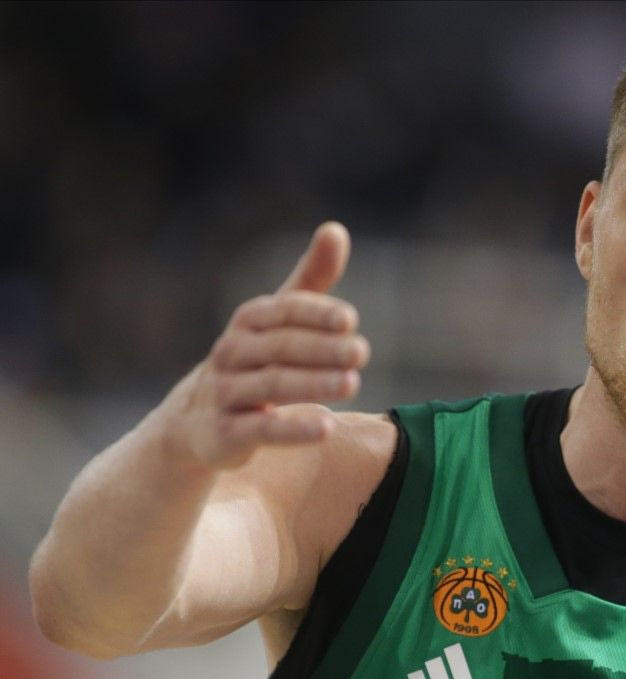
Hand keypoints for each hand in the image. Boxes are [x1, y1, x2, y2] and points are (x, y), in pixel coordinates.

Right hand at [167, 222, 369, 468]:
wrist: (196, 421)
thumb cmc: (255, 359)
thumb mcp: (279, 319)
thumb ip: (311, 279)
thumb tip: (336, 228)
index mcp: (250, 321)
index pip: (284, 310)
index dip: (316, 313)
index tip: (350, 320)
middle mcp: (233, 352)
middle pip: (282, 347)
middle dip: (322, 349)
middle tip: (362, 352)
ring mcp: (226, 393)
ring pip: (273, 385)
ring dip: (314, 383)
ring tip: (353, 383)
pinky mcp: (226, 434)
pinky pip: (261, 430)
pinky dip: (293, 429)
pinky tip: (326, 427)